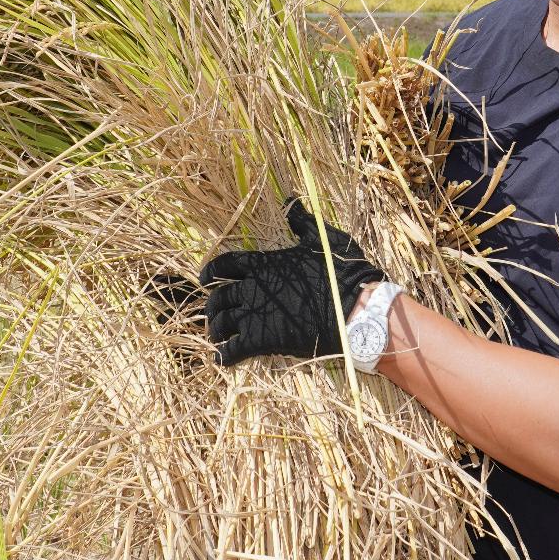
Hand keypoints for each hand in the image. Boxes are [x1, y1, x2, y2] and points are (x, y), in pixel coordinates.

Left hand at [201, 198, 384, 366]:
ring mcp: (255, 315)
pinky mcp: (262, 340)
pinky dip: (224, 355)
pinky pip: (233, 350)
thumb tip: (291, 200)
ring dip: (215, 330)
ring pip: (221, 323)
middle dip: (212, 306)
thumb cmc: (341, 273)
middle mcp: (252, 287)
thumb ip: (302, 221)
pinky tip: (221, 359)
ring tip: (217, 337)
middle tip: (213, 313)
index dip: (209, 272)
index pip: (223, 265)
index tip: (203, 279)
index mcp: (263, 263)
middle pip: (218, 297)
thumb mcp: (323, 238)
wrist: (355, 310)